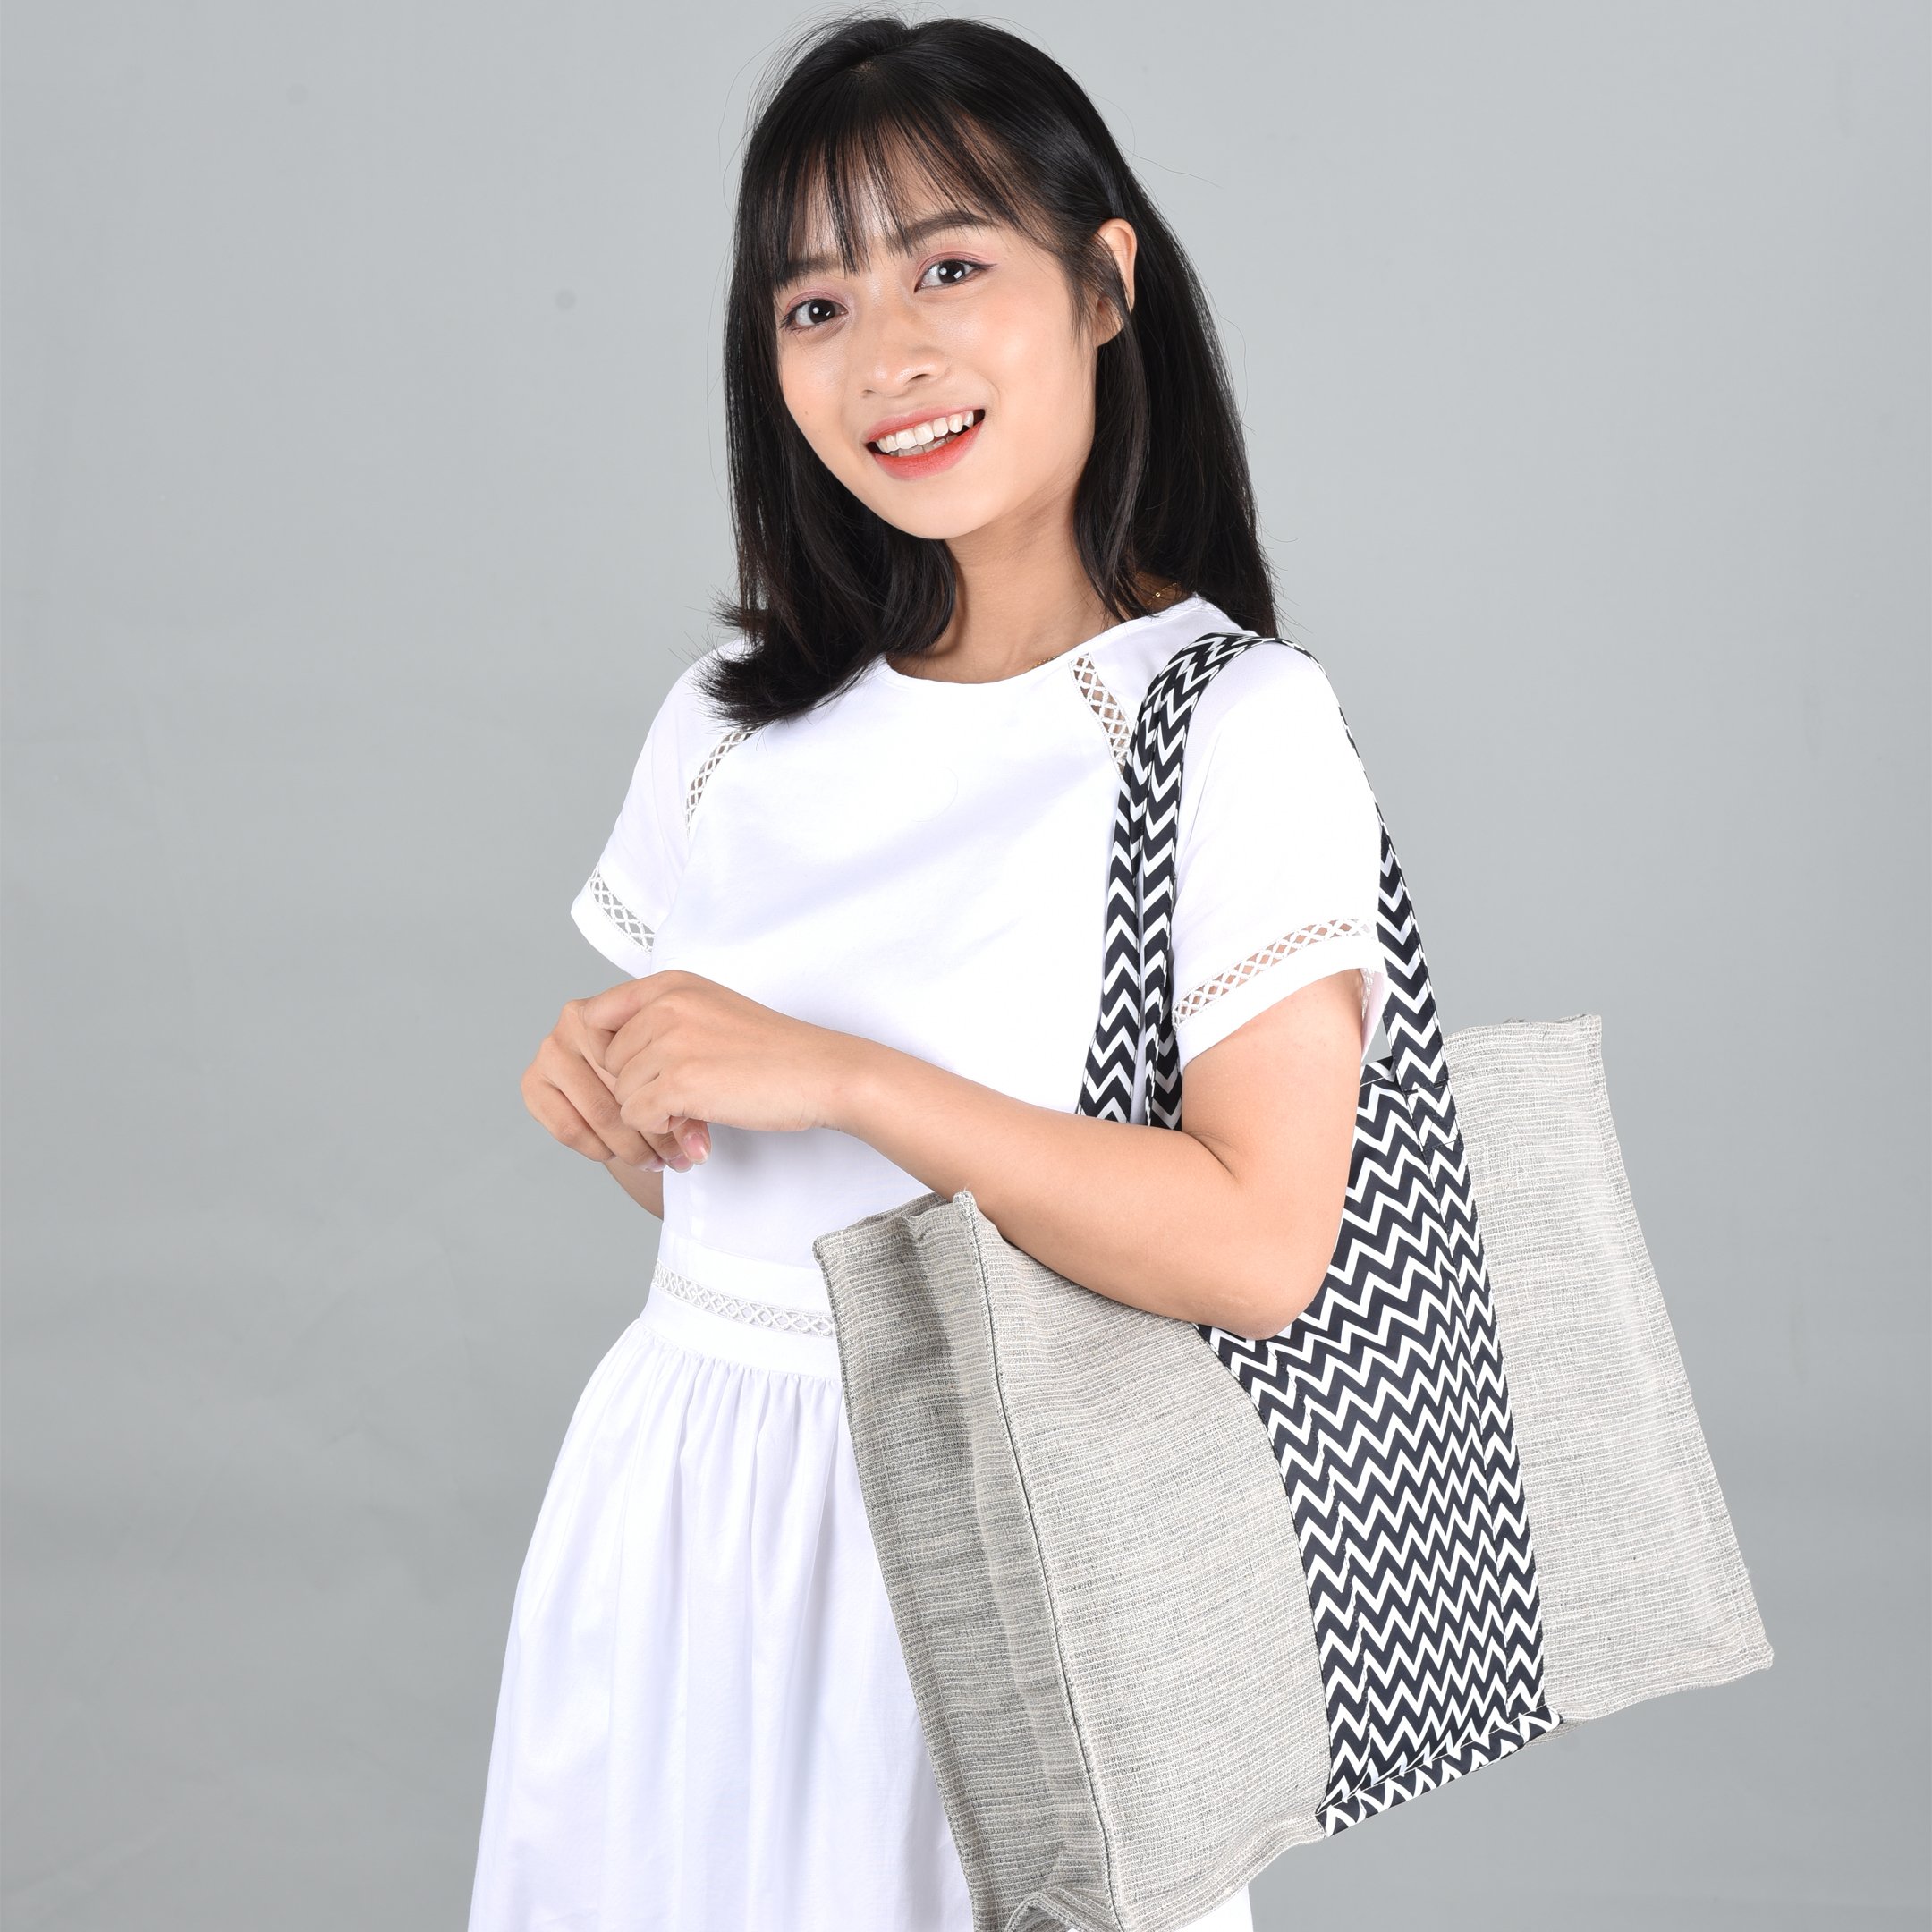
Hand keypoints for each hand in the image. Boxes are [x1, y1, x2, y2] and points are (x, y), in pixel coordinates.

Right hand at [521, 988, 710, 1170]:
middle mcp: (572, 1023)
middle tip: (679, 1158)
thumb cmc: (654, 1067)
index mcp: (611, 1006)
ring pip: (598, 1113)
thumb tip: (695, 1148)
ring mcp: (549, 1052)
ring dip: (632, 1147)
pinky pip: (569, 1128)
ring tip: (657, 1161)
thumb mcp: (676, 1069)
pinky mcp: (532, 1084)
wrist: (626, 1078)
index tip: (688, 1121)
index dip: (667, 1097)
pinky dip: (598, 1148)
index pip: (641, 1059)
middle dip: (655, 1131)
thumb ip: (684, 1097)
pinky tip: (617, 1152)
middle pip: (622, 1088)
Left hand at [582, 970, 852, 1149]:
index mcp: (671, 984)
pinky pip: (636, 1116)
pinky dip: (660, 1129)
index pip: (594, 1016)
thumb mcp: (709, 1011)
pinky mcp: (682, 1081)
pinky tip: (693, 1123)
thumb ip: (660, 1019)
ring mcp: (673, 1041)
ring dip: (652, 1111)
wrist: (821, 1071)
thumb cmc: (772, 1050)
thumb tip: (606, 1054)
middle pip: (607, 1062)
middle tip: (678, 1099)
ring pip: (620, 1092)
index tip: (637, 1073)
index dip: (608, 1054)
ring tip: (693, 1109)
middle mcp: (667, 1004)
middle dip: (637, 1087)